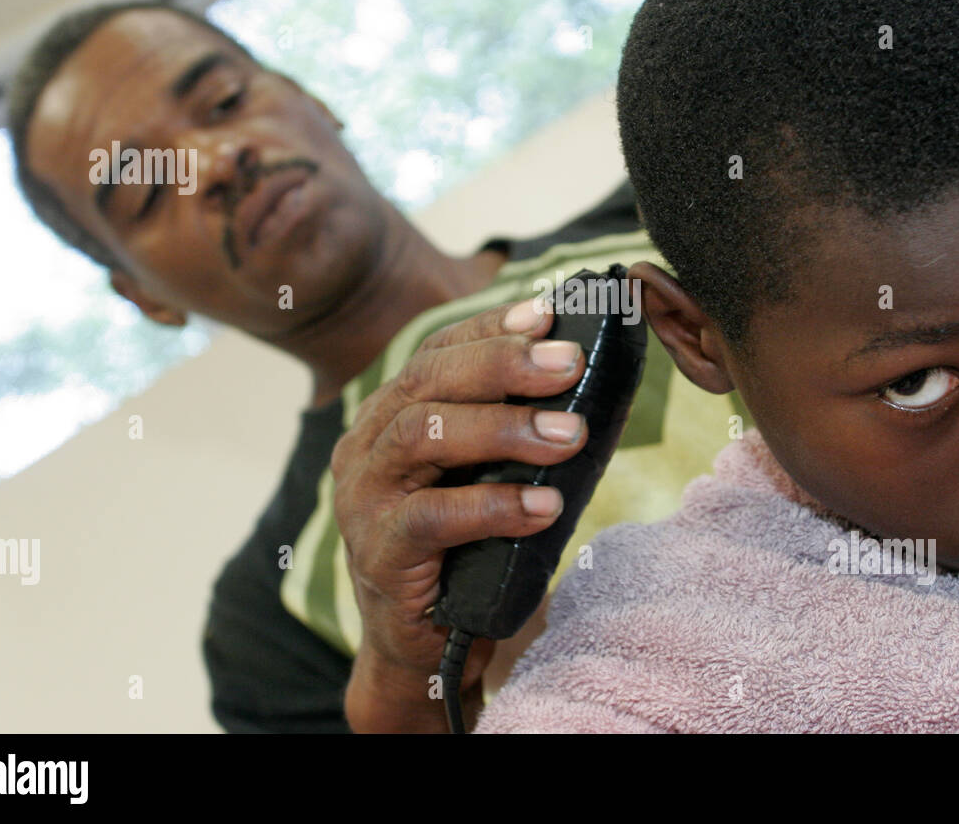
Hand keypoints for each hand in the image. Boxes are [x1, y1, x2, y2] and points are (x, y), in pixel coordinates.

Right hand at [331, 296, 587, 731]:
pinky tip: (543, 508)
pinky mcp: (378, 553)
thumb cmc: (468, 547)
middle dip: (502, 364)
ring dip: (502, 428)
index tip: (549, 313)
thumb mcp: (493, 474)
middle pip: (427, 380)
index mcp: (393, 413)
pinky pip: (431, 518)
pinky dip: (492, 507)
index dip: (491, 327)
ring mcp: (364, 498)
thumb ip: (521, 430)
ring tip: (570, 434)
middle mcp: (367, 444)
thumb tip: (594, 381)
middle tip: (570, 363)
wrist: (426, 644)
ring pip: (422, 435)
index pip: (437, 351)